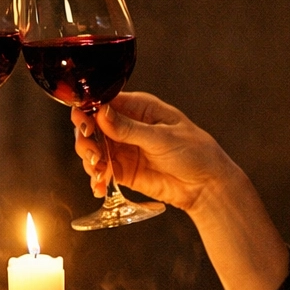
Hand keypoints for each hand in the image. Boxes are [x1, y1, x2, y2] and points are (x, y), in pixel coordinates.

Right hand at [70, 92, 236, 211]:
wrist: (207, 185)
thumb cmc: (194, 151)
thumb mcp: (162, 137)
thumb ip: (130, 129)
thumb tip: (101, 113)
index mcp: (138, 108)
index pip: (104, 102)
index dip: (88, 110)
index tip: (82, 122)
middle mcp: (126, 126)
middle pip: (92, 126)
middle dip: (85, 137)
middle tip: (91, 151)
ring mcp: (123, 149)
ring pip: (93, 149)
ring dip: (89, 159)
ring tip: (98, 171)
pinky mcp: (123, 172)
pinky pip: (101, 172)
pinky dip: (96, 179)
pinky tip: (98, 186)